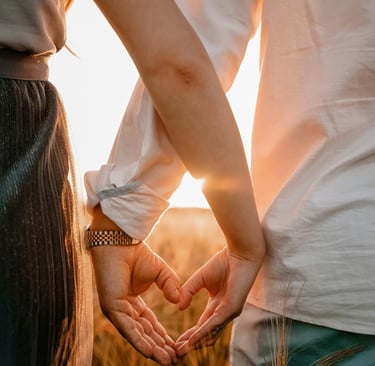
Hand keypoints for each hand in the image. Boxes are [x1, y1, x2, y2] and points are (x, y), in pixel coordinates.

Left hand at [89, 207, 179, 364]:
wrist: (121, 241)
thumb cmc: (137, 254)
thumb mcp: (161, 272)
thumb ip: (171, 285)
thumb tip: (178, 301)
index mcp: (133, 301)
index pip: (149, 324)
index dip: (162, 336)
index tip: (175, 348)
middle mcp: (124, 309)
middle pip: (144, 333)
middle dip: (159, 347)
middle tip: (173, 361)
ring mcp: (117, 310)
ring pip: (136, 334)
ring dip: (151, 348)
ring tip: (167, 361)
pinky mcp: (112, 307)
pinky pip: (127, 327)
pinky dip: (139, 340)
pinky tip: (151, 351)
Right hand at [175, 247, 261, 356]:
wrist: (239, 253)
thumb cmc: (223, 263)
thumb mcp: (200, 279)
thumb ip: (188, 291)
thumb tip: (179, 307)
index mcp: (217, 305)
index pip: (202, 325)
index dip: (190, 335)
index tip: (176, 342)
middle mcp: (224, 312)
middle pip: (206, 334)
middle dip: (191, 344)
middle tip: (176, 353)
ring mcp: (229, 312)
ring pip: (211, 333)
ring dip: (195, 343)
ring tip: (181, 350)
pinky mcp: (232, 308)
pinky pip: (215, 323)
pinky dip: (203, 332)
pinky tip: (192, 338)